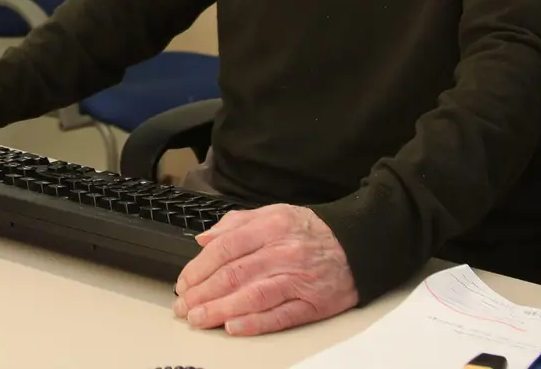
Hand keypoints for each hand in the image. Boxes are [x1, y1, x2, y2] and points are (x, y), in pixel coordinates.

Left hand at [172, 204, 357, 335]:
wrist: (357, 245)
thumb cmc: (311, 231)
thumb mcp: (274, 213)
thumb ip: (236, 223)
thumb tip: (203, 238)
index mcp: (270, 227)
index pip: (224, 248)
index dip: (199, 268)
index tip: (183, 282)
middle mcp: (283, 252)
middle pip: (233, 274)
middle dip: (203, 293)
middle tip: (184, 306)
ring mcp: (298, 279)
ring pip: (252, 296)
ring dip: (220, 310)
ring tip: (199, 319)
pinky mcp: (313, 304)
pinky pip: (280, 315)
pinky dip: (254, 323)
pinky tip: (233, 328)